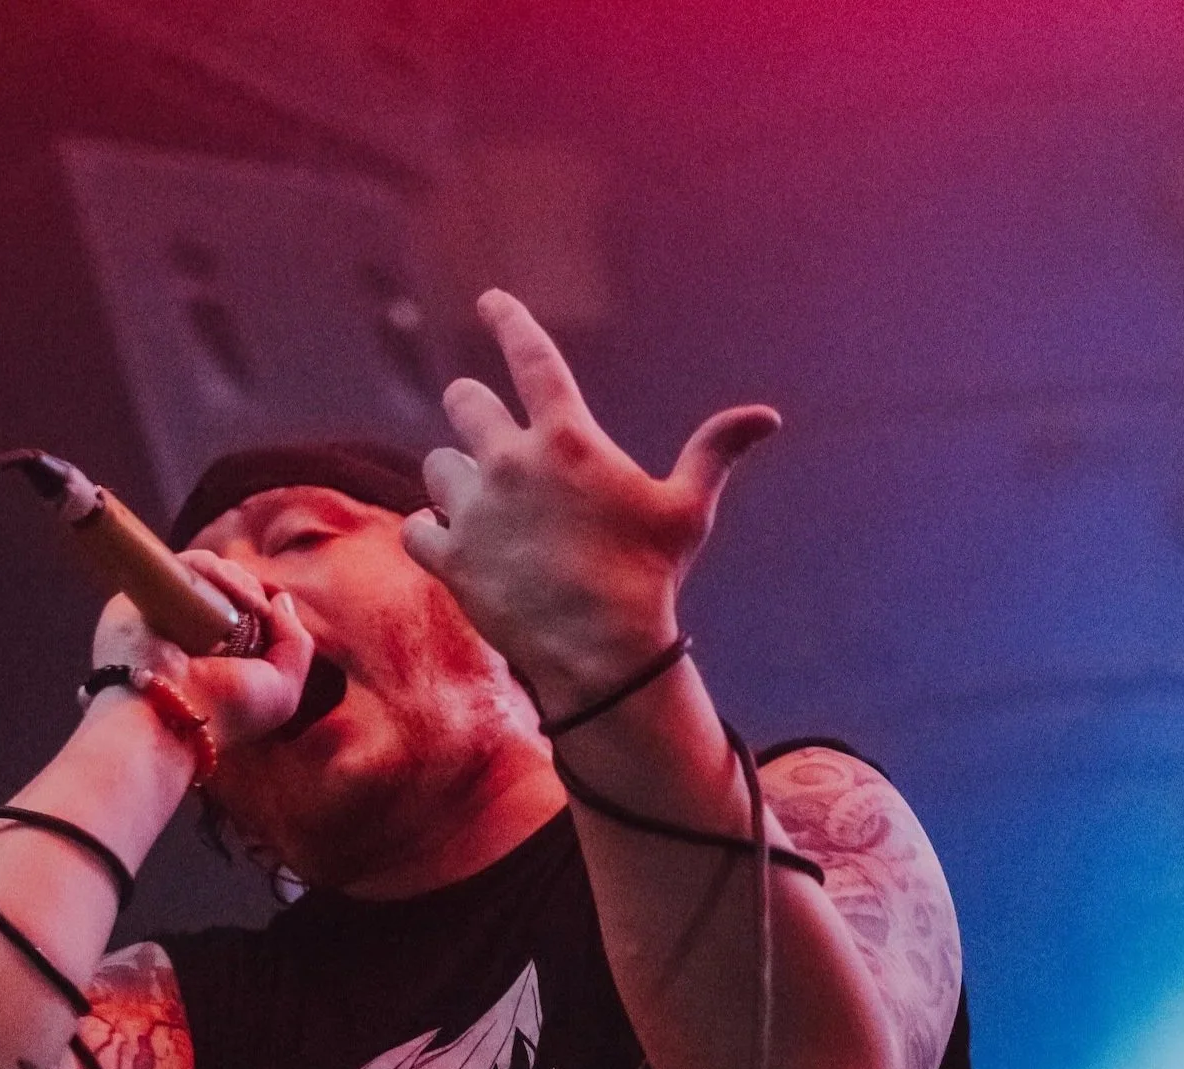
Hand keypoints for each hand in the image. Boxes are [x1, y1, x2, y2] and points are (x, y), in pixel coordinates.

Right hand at [90, 551, 314, 745]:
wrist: (171, 715)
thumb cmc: (225, 712)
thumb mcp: (281, 691)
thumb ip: (295, 644)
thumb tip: (281, 597)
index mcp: (211, 652)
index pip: (238, 606)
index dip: (259, 600)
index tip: (271, 612)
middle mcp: (186, 630)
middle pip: (224, 583)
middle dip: (250, 589)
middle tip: (260, 610)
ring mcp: (163, 610)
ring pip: (207, 571)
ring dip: (237, 580)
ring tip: (250, 604)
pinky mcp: (143, 594)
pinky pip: (184, 566)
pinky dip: (214, 571)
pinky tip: (230, 594)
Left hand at [402, 287, 778, 708]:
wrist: (602, 652)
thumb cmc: (648, 578)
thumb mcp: (685, 510)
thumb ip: (714, 453)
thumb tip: (766, 418)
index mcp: (566, 439)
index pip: (531, 357)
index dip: (509, 321)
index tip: (490, 301)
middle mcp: (510, 463)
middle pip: (465, 404)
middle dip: (470, 406)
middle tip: (478, 421)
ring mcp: (474, 511)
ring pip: (437, 466)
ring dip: (453, 476)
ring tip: (477, 500)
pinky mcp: (450, 559)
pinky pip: (417, 526)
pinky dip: (429, 531)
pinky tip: (449, 541)